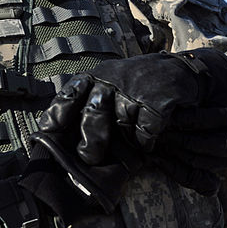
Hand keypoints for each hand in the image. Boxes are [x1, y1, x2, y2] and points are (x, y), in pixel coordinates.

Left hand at [37, 49, 226, 194]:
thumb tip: (56, 133)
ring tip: (126, 146)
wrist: (178, 70)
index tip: (48, 136)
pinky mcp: (157, 100)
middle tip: (89, 157)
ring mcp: (134, 89)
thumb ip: (84, 102)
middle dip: (89, 142)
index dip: (56, 117)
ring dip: (123, 140)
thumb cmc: (133, 84)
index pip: (66, 97)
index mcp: (92, 77)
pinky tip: (147, 141)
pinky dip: (145, 140)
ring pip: (120, 126)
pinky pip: (145, 130)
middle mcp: (110, 81)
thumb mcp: (104, 83)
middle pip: (91, 116)